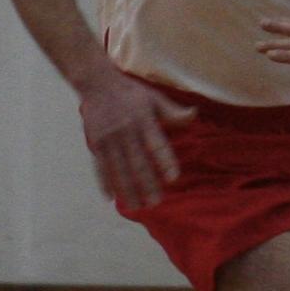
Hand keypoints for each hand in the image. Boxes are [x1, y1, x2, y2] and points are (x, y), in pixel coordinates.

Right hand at [78, 67, 192, 207]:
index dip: (165, 162)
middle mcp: (126, 132)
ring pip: (118, 169)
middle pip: (137, 162)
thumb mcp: (155, 98)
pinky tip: (111, 199)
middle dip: (146, 184)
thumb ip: (173, 111)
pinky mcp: (95, 144)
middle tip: (155, 203)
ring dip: (127, 189)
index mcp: (144, 121)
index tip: (173, 179)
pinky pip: (100, 167)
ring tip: (136, 206)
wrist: (97, 84)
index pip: (157, 145)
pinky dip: (104, 183)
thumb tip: (194, 115)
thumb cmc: (131, 93)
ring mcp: (108, 139)